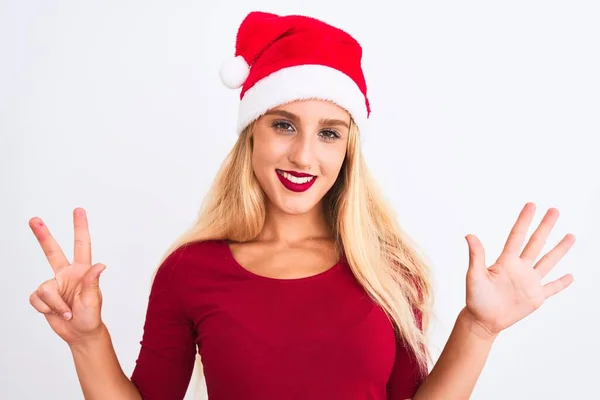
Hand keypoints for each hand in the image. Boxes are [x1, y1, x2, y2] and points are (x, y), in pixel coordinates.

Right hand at [28, 208, 106, 344]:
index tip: (78, 210)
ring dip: (54, 304)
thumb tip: (100, 265)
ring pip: (44, 288)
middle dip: (42, 236)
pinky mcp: (43, 297)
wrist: (80, 333)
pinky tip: (56, 313)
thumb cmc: (91, 316)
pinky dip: (46, 308)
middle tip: (33, 219)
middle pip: (52, 251)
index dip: (80, 227)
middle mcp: (67, 274)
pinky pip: (37, 299)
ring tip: (67, 312)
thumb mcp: (93, 299)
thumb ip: (92, 282)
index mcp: (82, 270)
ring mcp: (54, 285)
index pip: (81, 245)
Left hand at [464, 202, 574, 337]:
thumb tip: (469, 235)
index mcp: (506, 262)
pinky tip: (570, 276)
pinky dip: (561, 283)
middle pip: (536, 243)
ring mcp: (530, 282)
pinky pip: (552, 288)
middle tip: (554, 210)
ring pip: (548, 262)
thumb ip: (476, 256)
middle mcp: (520, 268)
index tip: (532, 205)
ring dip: (559, 249)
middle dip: (546, 227)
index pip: (518, 236)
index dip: (524, 220)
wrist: (482, 320)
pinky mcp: (536, 298)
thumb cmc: (476, 298)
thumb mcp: (474, 275)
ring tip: (570, 236)